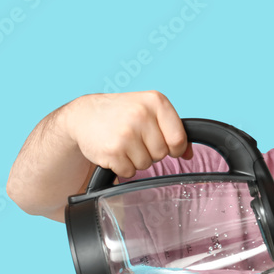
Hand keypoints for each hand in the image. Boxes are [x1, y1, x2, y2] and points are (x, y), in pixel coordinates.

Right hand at [64, 90, 191, 177]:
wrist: (84, 115)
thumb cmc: (122, 113)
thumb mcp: (149, 110)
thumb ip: (173, 130)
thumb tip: (189, 154)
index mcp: (156, 102)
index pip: (179, 138)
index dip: (175, 148)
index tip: (167, 145)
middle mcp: (141, 115)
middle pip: (162, 154)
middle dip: (151, 151)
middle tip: (136, 138)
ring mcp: (126, 133)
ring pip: (146, 164)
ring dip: (136, 159)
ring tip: (124, 143)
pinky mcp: (112, 151)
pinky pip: (129, 171)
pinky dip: (123, 166)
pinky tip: (114, 150)